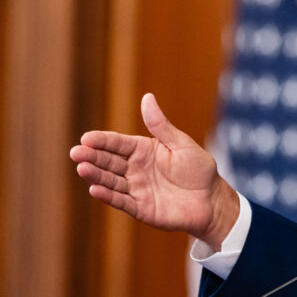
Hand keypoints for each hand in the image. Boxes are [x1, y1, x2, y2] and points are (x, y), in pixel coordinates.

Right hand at [69, 93, 238, 247]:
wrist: (212, 200)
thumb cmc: (198, 169)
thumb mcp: (181, 144)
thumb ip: (161, 125)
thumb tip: (147, 97)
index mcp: (144, 151)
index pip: (118, 144)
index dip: (102, 141)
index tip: (86, 138)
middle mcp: (135, 169)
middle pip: (109, 162)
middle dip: (92, 157)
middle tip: (76, 152)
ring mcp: (136, 189)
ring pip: (111, 181)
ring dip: (96, 175)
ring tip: (82, 168)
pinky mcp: (140, 208)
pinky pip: (121, 201)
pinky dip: (108, 196)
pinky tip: (95, 189)